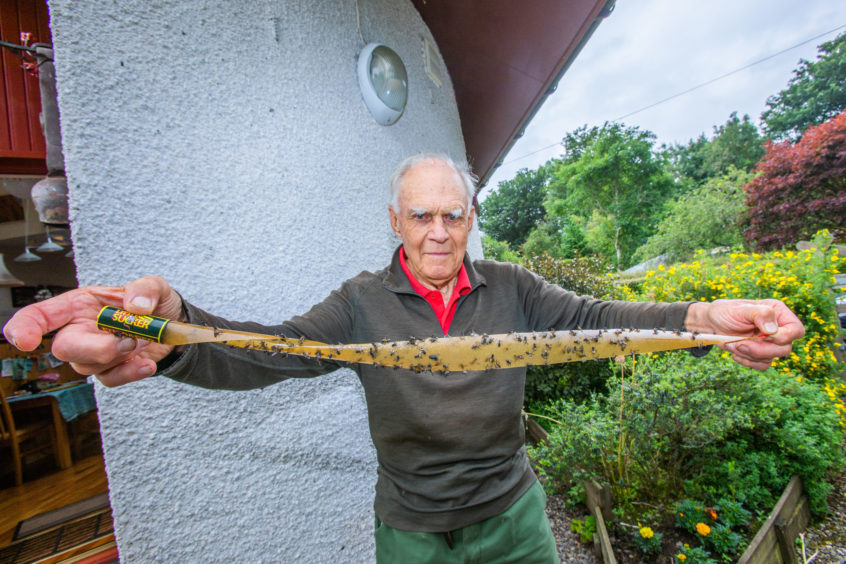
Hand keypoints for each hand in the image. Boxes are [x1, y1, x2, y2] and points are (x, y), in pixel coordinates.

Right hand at [2, 276, 182, 386]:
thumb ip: (145, 289)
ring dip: (118, 356)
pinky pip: (109, 380)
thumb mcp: (155, 287)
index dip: (25, 326)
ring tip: (144, 341)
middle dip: (95, 348)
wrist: (174, 326)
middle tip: (128, 340)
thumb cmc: (153, 304)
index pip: (41, 315)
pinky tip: (147, 363)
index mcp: (80, 305)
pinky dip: (130, 373)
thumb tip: (136, 306)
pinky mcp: (110, 369)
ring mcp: (92, 352)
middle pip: (64, 348)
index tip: (25, 341)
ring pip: (87, 366)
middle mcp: (80, 329)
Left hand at [685, 299, 804, 369]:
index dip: (784, 337)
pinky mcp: (761, 353)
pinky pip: (763, 365)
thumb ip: (759, 314)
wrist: (710, 324)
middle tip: (740, 344)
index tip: (763, 336)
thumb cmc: (724, 312)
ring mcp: (770, 343)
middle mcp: (778, 328)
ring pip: (773, 358)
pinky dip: (748, 362)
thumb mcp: (740, 309)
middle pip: (785, 348)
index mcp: (778, 313)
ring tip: (733, 345)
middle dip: (761, 349)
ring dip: (751, 355)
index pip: (796, 330)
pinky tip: (735, 353)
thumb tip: (773, 330)